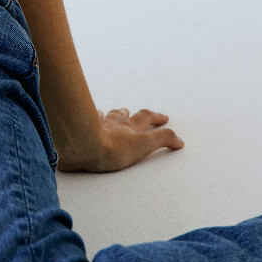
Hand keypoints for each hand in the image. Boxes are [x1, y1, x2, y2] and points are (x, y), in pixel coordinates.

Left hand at [56, 107, 184, 172]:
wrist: (82, 146)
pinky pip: (84, 121)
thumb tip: (180, 140)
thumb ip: (163, 140)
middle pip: (122, 115)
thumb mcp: (144, 145)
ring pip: (104, 116)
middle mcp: (113, 124)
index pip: (146, 117)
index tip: (164, 118)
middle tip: (130, 111)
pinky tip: (87, 118)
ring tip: (110, 113)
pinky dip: (88, 119)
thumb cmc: (112, 150)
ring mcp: (96, 126)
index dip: (156, 117)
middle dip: (129, 114)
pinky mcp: (81, 131)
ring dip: (110, 115)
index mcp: (129, 128)